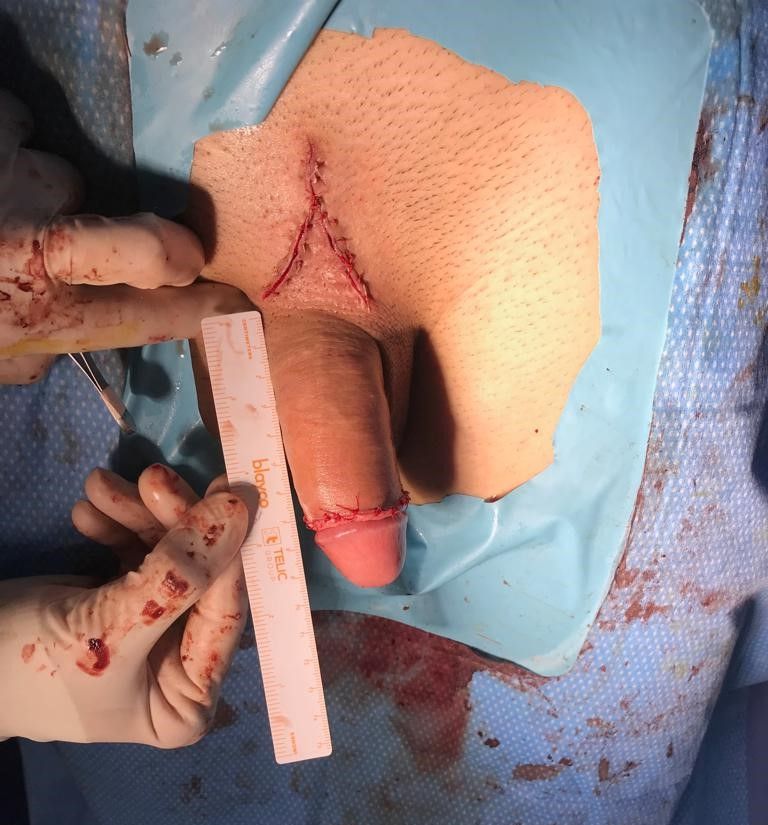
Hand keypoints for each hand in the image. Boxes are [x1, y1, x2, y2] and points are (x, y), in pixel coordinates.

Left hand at [0, 89, 248, 383]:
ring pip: (61, 174)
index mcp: (31, 305)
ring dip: (31, 188)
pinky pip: (16, 122)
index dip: (190, 310)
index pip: (139, 312)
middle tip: (105, 253)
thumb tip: (47, 350)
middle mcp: (35, 241)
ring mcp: (15, 176)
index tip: (231, 304)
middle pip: (121, 236)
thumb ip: (21, 352)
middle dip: (121, 245)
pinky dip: (0, 142)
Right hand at [0, 465, 247, 745]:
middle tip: (153, 477)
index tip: (227, 493)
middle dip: (175, 524)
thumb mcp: (104, 627)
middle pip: (201, 579)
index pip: (224, 617)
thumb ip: (176, 578)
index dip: (226, 553)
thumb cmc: (19, 668)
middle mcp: (180, 669)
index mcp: (186, 703)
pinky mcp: (125, 601)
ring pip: (170, 556)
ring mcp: (154, 632)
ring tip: (99, 485)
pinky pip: (137, 554)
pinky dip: (117, 527)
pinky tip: (88, 508)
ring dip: (138, 516)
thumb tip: (238, 514)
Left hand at [186, 29, 598, 586]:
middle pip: (511, 414)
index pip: (478, 470)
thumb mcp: (285, 318)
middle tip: (354, 339)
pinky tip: (424, 244)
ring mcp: (581, 219)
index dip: (397, 458)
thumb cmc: (273, 168)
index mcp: (503, 316)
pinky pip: (536, 289)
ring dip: (455, 346)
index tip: (343, 407)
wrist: (302, 21)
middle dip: (426, 400)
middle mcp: (573, 281)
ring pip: (528, 354)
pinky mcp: (570, 174)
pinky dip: (478, 292)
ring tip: (383, 280)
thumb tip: (368, 567)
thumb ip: (330, 442)